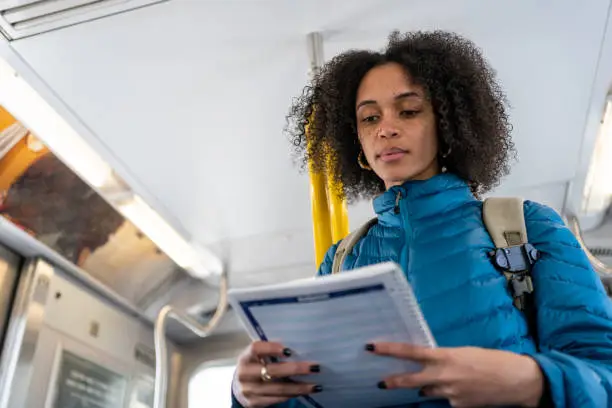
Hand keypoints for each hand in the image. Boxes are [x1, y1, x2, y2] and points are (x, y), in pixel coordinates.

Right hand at [234, 341, 321, 407]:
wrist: (240, 387)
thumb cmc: (256, 365)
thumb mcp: (257, 356)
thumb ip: (271, 351)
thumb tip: (299, 347)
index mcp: (245, 357)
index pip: (256, 349)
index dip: (272, 348)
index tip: (290, 350)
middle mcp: (244, 374)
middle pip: (272, 371)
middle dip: (295, 369)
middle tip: (314, 367)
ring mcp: (248, 390)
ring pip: (278, 388)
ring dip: (299, 387)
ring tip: (316, 385)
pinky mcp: (254, 403)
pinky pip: (277, 399)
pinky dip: (293, 395)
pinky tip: (305, 391)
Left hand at [368, 343, 543, 407]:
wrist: (517, 380)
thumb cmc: (492, 360)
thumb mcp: (464, 352)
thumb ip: (444, 359)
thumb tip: (432, 364)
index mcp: (445, 356)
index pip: (410, 352)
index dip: (389, 349)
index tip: (372, 347)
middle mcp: (444, 376)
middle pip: (410, 380)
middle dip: (393, 381)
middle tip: (380, 383)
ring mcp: (450, 394)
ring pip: (428, 392)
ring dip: (427, 388)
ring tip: (442, 381)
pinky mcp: (458, 407)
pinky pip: (446, 401)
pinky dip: (449, 396)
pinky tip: (464, 390)